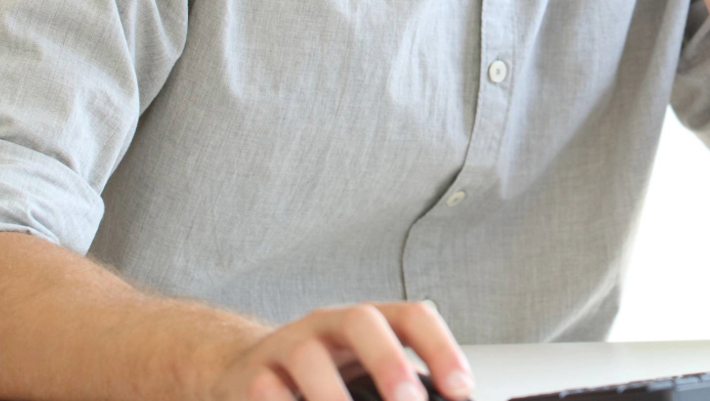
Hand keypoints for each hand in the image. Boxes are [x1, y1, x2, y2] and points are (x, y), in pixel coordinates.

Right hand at [212, 301, 471, 400]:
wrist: (249, 371)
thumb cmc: (325, 376)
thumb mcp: (366, 373)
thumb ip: (399, 387)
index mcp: (370, 323)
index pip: (412, 316)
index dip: (440, 348)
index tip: (461, 389)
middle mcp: (330, 325)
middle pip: (361, 320)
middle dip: (389, 361)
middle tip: (409, 400)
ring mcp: (288, 346)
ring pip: (307, 356)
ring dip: (331, 395)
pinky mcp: (251, 376)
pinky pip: (264, 388)